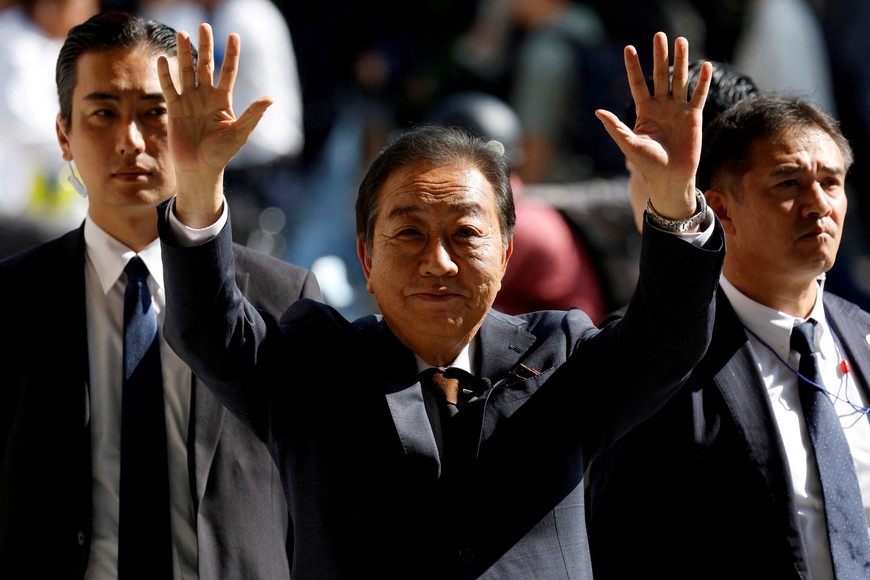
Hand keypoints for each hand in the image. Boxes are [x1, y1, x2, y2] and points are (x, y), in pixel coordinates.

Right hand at [157, 23, 271, 226]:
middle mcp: (205, 96)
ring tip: (182, 34)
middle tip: (204, 26)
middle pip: (206, 65)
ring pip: (187, 72)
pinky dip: (166, 75)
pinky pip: (169, 88)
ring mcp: (189, 101)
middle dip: (205, 46)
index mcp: (223, 100)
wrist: (200, 168)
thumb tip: (271, 98)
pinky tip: (163, 59)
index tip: (234, 35)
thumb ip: (253, 114)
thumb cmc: (221, 153)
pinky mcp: (174, 109)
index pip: (228, 72)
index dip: (231, 54)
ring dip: (185, 54)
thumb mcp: (240, 133)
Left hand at [596, 32, 710, 221]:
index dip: (633, 66)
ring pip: (680, 80)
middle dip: (659, 56)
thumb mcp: (629, 145)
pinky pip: (698, 95)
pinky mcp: (694, 116)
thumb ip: (616, 128)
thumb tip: (598, 112)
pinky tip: (706, 66)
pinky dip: (702, 82)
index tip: (629, 48)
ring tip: (681, 40)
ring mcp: (678, 109)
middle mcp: (661, 106)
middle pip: (660, 75)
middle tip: (659, 35)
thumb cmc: (648, 165)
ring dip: (681, 61)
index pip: (637, 83)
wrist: (670, 178)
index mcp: (644, 111)